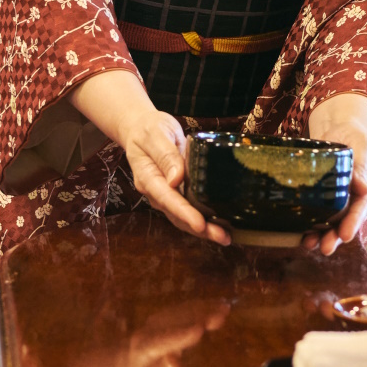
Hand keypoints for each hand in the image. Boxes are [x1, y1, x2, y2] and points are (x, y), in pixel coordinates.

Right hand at [70, 70, 229, 245]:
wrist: (141, 128)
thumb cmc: (148, 129)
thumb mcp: (156, 135)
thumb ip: (165, 155)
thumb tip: (176, 179)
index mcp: (148, 177)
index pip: (167, 199)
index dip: (184, 213)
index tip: (200, 224)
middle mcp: (156, 191)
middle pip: (177, 215)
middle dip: (199, 229)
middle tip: (223, 238)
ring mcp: (165, 194)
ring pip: (183, 217)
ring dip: (204, 230)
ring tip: (226, 237)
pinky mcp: (176, 192)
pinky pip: (188, 209)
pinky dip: (204, 219)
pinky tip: (221, 224)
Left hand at [303, 92, 366, 255]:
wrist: (340, 128)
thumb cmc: (356, 136)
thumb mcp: (363, 147)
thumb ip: (362, 167)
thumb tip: (363, 189)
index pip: (364, 206)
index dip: (354, 221)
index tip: (346, 235)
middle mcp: (357, 198)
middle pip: (348, 220)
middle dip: (336, 236)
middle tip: (325, 248)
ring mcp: (341, 200)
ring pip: (333, 222)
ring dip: (321, 235)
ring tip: (309, 244)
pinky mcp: (325, 198)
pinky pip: (319, 214)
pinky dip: (310, 225)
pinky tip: (301, 234)